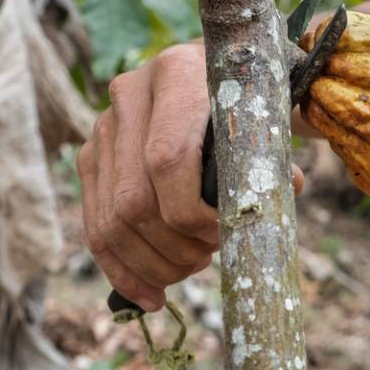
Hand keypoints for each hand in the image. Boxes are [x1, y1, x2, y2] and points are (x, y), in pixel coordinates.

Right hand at [78, 42, 305, 311]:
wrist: (228, 74)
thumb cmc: (257, 100)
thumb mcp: (271, 115)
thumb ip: (273, 155)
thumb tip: (276, 199)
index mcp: (177, 73)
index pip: (167, 160)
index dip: (192, 213)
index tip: (225, 235)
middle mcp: (129, 94)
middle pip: (134, 198)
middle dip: (174, 247)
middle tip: (210, 259)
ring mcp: (104, 126)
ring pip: (110, 218)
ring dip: (151, 263)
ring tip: (190, 271)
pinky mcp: (92, 156)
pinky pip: (95, 224)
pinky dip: (122, 268)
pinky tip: (149, 295)